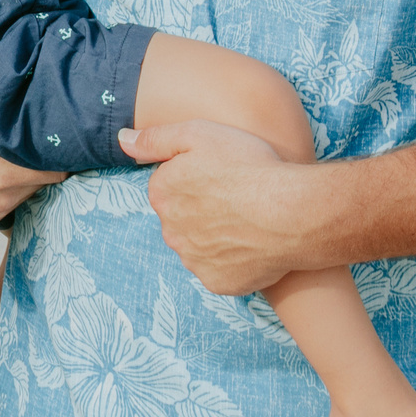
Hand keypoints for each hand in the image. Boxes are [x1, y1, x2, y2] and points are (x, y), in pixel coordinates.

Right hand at [0, 86, 61, 224]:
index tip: (53, 132)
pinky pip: (17, 200)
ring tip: (20, 148)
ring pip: (33, 190)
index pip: (55, 169)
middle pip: (47, 180)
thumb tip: (5, 91)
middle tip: (38, 135)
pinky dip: (18, 185)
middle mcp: (0, 199)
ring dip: (31, 172)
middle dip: (45, 159)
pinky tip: (7, 165)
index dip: (56, 150)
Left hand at [120, 118, 321, 293]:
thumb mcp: (199, 133)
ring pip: (199, 246)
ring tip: (248, 221)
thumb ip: (156, 138)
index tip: (221, 175)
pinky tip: (253, 245)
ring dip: (216, 237)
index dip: (197, 179)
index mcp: (161, 194)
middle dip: (202, 210)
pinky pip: (220, 270)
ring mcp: (193, 260)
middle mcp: (170, 231)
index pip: (170, 187)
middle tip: (237, 199)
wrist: (294, 213)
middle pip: (182, 219)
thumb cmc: (249, 167)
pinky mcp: (217, 283)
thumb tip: (122, 140)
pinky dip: (233, 261)